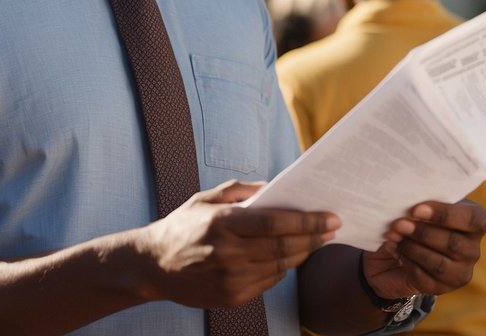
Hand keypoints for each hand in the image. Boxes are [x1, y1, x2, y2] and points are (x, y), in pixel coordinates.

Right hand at [135, 180, 339, 308]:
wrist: (153, 265)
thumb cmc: (182, 226)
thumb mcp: (205, 199)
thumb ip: (239, 190)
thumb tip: (274, 186)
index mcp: (222, 223)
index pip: (275, 223)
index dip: (308, 221)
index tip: (331, 216)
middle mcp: (227, 253)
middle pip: (284, 248)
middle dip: (314, 238)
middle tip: (332, 229)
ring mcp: (230, 279)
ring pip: (281, 267)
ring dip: (303, 254)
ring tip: (315, 242)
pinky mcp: (231, 298)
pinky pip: (268, 283)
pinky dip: (283, 270)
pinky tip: (289, 259)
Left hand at [363, 199, 485, 299]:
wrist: (396, 250)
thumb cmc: (415, 220)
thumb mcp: (421, 207)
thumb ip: (421, 206)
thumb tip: (409, 210)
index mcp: (475, 222)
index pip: (473, 219)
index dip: (444, 214)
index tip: (417, 210)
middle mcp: (472, 249)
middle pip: (453, 243)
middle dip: (422, 232)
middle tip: (399, 224)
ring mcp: (460, 272)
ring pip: (438, 264)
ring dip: (412, 248)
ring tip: (394, 236)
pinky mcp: (441, 287)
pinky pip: (423, 277)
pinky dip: (406, 262)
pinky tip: (395, 250)